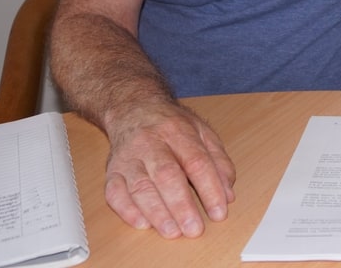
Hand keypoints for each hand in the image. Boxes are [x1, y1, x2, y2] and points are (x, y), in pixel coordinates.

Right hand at [103, 100, 235, 238]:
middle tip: (194, 229)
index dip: (210, 188)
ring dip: (156, 212)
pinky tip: (143, 223)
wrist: (133, 109)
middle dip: (181, 205)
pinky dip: (127, 210)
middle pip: (167, 175)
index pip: (197, 162)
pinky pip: (115, 192)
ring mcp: (129, 157)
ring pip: (140, 186)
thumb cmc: (171, 125)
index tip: (219, 212)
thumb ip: (218, 162)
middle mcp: (151, 143)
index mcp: (178, 131)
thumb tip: (228, 194)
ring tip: (172, 231)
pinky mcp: (112, 171)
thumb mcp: (202, 133)